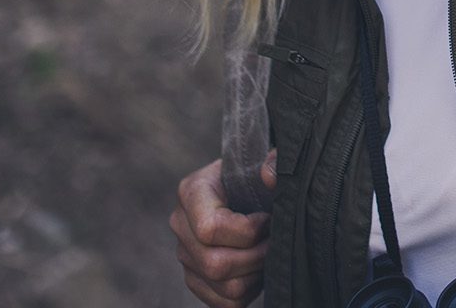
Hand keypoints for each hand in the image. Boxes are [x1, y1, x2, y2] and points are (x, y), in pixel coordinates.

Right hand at [170, 155, 273, 307]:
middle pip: (216, 264)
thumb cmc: (256, 174)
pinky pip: (223, 303)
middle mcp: (181, 225)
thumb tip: (270, 174)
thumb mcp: (264, 161)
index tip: (267, 219)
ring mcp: (186, 255)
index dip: (248, 231)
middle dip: (257, 256)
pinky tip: (257, 269)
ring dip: (256, 275)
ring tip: (268, 253)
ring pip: (224, 287)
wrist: (247, 188)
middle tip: (274, 241)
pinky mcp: (195, 278)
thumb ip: (275, 161)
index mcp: (192, 191)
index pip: (210, 229)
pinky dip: (248, 292)